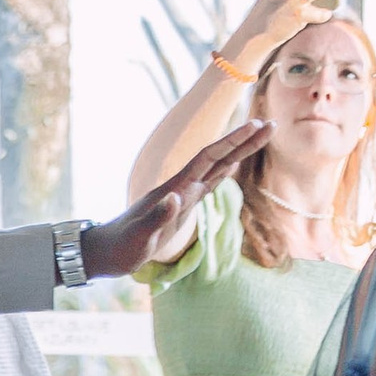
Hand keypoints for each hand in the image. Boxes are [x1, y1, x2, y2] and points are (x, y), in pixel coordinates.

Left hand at [79, 124, 267, 277]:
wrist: (104, 252)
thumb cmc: (121, 247)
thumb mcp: (141, 236)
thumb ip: (159, 217)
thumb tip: (179, 196)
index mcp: (176, 189)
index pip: (209, 158)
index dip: (232, 142)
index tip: (255, 125)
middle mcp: (181, 187)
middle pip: (218, 158)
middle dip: (244, 141)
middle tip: (272, 123)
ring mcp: (182, 197)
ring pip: (216, 169)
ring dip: (239, 153)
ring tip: (261, 135)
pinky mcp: (180, 209)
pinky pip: (206, 187)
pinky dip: (222, 174)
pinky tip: (231, 167)